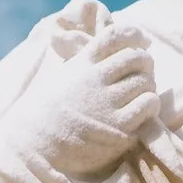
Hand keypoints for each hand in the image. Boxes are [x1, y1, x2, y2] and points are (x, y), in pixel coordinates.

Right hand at [1, 23, 159, 178]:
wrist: (32, 148)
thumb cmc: (43, 116)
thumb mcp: (58, 79)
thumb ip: (81, 65)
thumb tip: (100, 53)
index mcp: (80, 65)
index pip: (115, 36)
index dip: (134, 34)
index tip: (142, 40)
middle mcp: (95, 79)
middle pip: (136, 57)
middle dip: (144, 62)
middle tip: (143, 72)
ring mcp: (107, 103)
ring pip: (145, 80)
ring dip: (148, 85)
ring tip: (141, 93)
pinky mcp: (117, 127)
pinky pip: (148, 104)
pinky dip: (150, 104)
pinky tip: (143, 111)